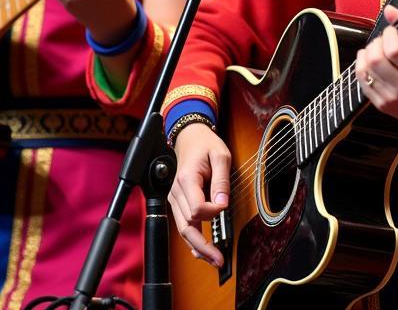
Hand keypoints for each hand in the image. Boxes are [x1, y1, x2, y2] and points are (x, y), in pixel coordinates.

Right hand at [168, 123, 231, 267]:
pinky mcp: (177, 202)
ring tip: (214, 259)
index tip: (224, 204)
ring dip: (198, 247)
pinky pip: (183, 225)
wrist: (190, 137)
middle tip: (219, 258)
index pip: (196, 208)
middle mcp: (176, 192)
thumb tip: (222, 204)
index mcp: (187, 179)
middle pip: (187, 225)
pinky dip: (192, 240)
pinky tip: (201, 251)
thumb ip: (221, 179)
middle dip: (203, 245)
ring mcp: (174, 198)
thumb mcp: (221, 155)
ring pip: (183, 229)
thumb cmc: (206, 144)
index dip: (212, 212)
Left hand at [355, 5, 397, 128]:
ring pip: (365, 70)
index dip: (388, 35)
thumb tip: (389, 9)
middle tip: (383, 39)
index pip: (395, 50)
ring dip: (367, 53)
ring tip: (376, 48)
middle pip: (376, 60)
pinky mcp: (381, 106)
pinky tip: (369, 61)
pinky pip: (362, 83)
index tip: (392, 30)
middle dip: (376, 42)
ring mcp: (390, 99)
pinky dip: (361, 67)